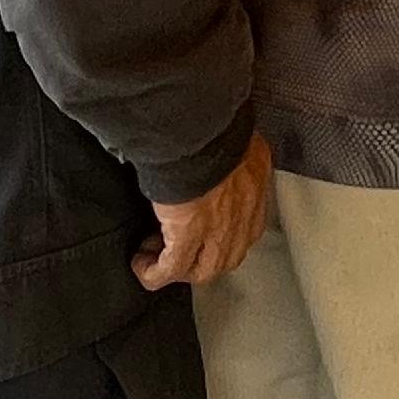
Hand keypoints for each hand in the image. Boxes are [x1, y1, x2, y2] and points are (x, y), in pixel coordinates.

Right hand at [134, 134, 272, 289]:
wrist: (200, 130)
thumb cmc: (216, 126)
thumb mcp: (233, 137)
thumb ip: (228, 152)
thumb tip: (215, 152)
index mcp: (256, 186)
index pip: (246, 226)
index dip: (222, 231)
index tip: (204, 226)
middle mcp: (244, 216)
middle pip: (225, 255)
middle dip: (201, 256)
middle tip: (180, 246)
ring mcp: (219, 232)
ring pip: (201, 269)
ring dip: (179, 267)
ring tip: (158, 256)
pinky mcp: (187, 237)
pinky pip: (169, 269)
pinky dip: (154, 272)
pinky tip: (141, 264)